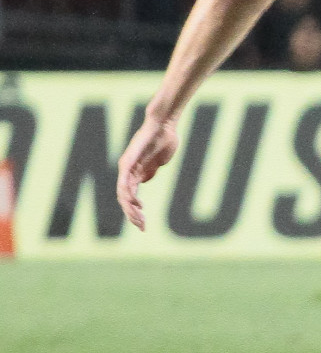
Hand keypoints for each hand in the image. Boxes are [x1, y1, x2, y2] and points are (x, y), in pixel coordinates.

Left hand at [116, 115, 179, 231]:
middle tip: (142, 227)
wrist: (164, 125)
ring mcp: (126, 166)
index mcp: (134, 172)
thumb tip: (143, 181)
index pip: (130, 197)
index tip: (144, 224)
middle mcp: (127, 171)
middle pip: (124, 198)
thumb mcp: (158, 162)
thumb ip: (149, 171)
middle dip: (133, 215)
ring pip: (122, 193)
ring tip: (139, 220)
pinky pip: (124, 182)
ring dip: (130, 209)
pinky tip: (136, 204)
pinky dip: (129, 194)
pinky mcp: (128, 161)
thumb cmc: (164, 140)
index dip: (135, 212)